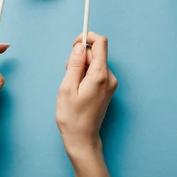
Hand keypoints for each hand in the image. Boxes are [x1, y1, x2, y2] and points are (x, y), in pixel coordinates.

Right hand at [56, 32, 116, 176]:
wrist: (82, 139)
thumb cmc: (72, 117)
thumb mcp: (67, 87)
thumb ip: (74, 64)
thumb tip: (79, 46)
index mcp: (100, 75)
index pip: (100, 43)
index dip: (86, 37)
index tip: (74, 44)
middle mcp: (109, 78)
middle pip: (96, 53)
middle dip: (79, 56)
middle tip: (67, 72)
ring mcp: (110, 84)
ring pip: (95, 62)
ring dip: (81, 66)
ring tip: (71, 84)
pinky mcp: (107, 89)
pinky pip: (96, 72)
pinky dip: (85, 74)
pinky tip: (77, 88)